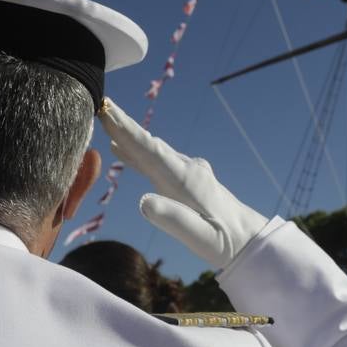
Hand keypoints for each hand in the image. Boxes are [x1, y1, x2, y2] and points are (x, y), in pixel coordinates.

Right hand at [99, 98, 266, 269]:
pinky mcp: (184, 178)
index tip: (108, 112)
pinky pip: (155, 161)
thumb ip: (173, 220)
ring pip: (151, 150)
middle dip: (123, 125)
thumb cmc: (224, 241)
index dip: (127, 132)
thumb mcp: (200, 238)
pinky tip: (120, 149)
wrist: (247, 238)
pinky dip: (137, 152)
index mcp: (186, 180)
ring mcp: (186, 171)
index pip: (151, 151)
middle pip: (148, 144)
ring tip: (104, 120)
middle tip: (98, 105)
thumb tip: (143, 202)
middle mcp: (186, 168)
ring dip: (128, 135)